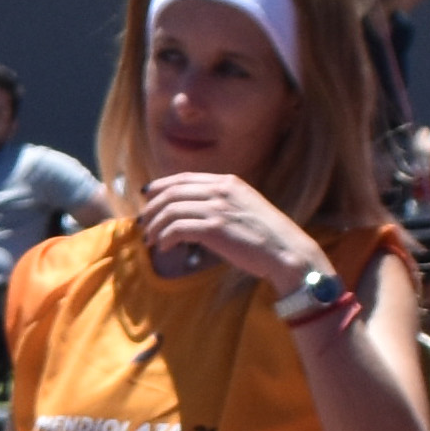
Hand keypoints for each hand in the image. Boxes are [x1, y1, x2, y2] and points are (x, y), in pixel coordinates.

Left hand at [134, 164, 313, 293]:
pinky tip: (164, 248)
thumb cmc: (265, 236)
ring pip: (170, 211)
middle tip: (143, 224)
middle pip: (171, 193)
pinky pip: (177, 228)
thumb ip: (220, 202)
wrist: (286, 252)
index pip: (183, 178)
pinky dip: (165, 238)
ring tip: (150, 240)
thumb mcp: (243, 208)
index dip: (159, 186)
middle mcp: (221, 190)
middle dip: (152, 209)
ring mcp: (218, 208)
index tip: (145, 196)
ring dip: (155, 226)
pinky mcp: (215, 229)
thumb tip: (188, 210)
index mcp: (228, 182)